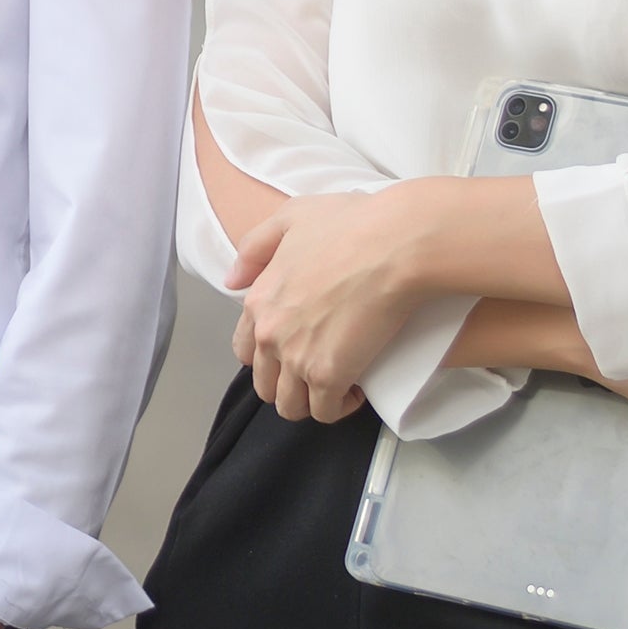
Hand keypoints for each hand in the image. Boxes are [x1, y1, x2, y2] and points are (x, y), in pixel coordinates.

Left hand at [227, 187, 441, 423]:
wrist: (395, 245)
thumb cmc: (352, 226)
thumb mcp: (291, 217)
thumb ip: (256, 247)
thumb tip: (232, 280)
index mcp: (259, 301)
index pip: (244, 349)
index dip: (268, 354)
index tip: (296, 348)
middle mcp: (270, 334)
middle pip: (265, 383)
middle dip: (288, 383)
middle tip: (318, 370)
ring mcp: (296, 358)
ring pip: (290, 405)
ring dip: (310, 401)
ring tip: (337, 385)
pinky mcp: (329, 375)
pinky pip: (324, 412)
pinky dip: (339, 407)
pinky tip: (356, 390)